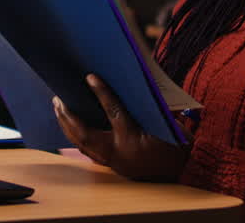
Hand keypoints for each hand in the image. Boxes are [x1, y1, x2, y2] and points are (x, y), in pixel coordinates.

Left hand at [53, 74, 187, 181]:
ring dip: (68, 128)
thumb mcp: (165, 119)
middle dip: (68, 117)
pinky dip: (77, 138)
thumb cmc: (178, 140)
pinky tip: (69, 126)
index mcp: (136, 140)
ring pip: (84, 147)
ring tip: (58, 109)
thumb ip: (145, 103)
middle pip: (86, 136)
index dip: (102, 93)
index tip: (90, 76)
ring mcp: (116, 164)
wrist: (187, 168)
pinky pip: (89, 153)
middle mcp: (121, 155)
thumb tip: (126, 81)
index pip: (114, 112)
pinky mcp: (115, 167)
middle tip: (57, 99)